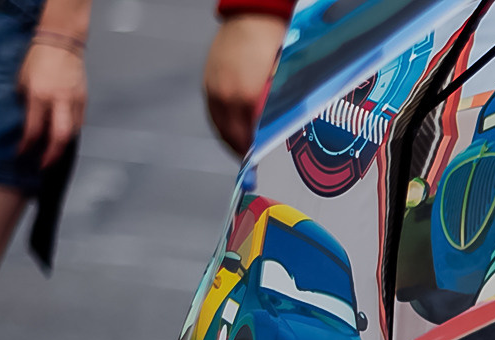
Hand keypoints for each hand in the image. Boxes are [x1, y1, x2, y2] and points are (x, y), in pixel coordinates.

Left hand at [17, 39, 85, 169]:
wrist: (61, 43)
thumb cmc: (40, 58)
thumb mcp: (23, 80)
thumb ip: (26, 101)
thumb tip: (28, 118)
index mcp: (40, 95)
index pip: (34, 128)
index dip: (28, 144)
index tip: (23, 151)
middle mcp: (59, 101)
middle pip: (60, 136)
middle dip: (53, 154)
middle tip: (45, 164)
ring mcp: (74, 101)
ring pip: (72, 132)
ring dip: (62, 144)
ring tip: (54, 151)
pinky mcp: (84, 100)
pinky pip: (78, 122)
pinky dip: (70, 131)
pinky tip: (64, 134)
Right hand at [203, 14, 285, 157]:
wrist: (253, 17)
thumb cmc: (275, 45)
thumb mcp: (286, 82)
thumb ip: (282, 109)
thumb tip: (282, 133)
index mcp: (247, 97)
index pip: (250, 139)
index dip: (256, 156)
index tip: (262, 167)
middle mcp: (226, 95)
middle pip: (232, 137)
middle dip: (243, 153)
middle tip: (254, 165)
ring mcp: (213, 88)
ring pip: (219, 126)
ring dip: (231, 141)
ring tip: (243, 152)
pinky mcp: (208, 81)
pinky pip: (212, 113)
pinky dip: (222, 125)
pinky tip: (233, 130)